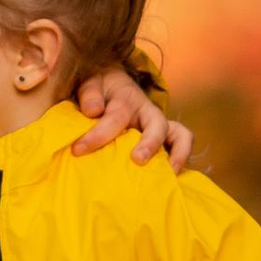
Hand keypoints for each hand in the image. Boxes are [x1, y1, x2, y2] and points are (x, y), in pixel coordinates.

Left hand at [70, 65, 193, 171]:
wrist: (112, 84)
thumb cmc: (100, 90)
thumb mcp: (91, 84)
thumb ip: (89, 95)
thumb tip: (93, 111)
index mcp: (126, 99)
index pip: (115, 117)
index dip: (97, 135)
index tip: (78, 150)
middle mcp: (147, 111)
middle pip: (157, 124)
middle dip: (150, 143)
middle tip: (137, 160)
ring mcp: (159, 124)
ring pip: (179, 133)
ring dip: (177, 153)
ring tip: (168, 172)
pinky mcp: (166, 137)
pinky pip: (182, 142)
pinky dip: (181, 157)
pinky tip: (171, 176)